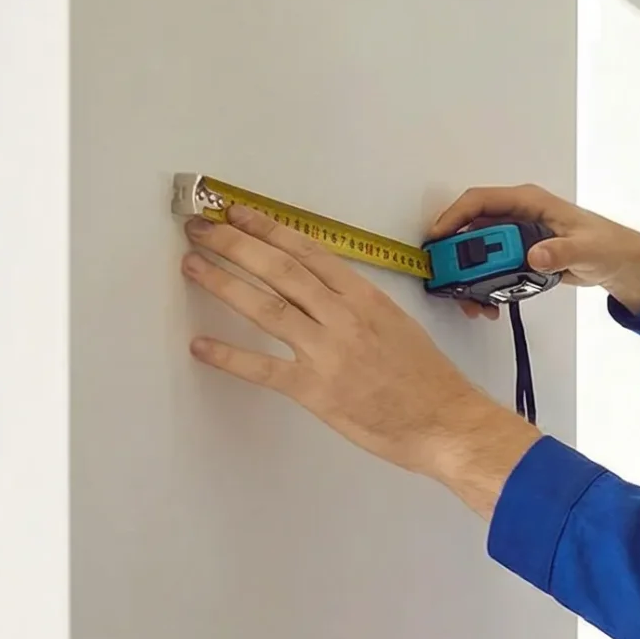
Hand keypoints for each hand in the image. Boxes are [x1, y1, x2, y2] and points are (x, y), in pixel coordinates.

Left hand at [183, 206, 542, 515]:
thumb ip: (358, 307)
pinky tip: (201, 345)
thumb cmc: (429, 380)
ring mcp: (328, 353)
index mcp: (367, 299)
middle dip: (235, 244)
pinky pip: (263, 368)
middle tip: (202, 229)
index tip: (239, 214)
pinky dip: (229, 356)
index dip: (269, 229)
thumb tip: (321, 292)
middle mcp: (344, 318)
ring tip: (193, 265)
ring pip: (267, 307)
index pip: (309, 252)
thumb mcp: (399, 326)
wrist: (446, 423)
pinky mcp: (316, 390)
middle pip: (280, 270)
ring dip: (224, 282)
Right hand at [428, 183, 639, 317]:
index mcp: (530, 202)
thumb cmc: (611, 245)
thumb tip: (536, 254)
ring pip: (480, 251)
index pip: (481, 201)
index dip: (454, 216)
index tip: (438, 237)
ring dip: (471, 276)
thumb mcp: (588, 249)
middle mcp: (519, 215)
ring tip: (473, 301)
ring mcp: (518, 236)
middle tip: (451, 280)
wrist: (623, 265)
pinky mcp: (522, 255)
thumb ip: (562, 252)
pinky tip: (490, 303)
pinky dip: (487, 285)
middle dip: (458, 255)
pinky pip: (493, 267)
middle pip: (473, 229)